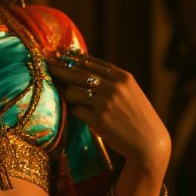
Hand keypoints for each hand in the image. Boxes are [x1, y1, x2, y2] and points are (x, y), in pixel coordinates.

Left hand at [47, 51, 170, 178]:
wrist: (149, 142)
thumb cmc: (138, 117)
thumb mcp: (130, 92)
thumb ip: (112, 81)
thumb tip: (84, 69)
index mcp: (122, 77)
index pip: (91, 62)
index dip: (72, 58)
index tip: (58, 54)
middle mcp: (114, 87)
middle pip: (77, 73)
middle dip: (59, 68)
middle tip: (46, 65)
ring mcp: (106, 102)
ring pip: (72, 91)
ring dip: (68, 95)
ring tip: (71, 99)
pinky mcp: (99, 119)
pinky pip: (76, 110)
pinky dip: (76, 112)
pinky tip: (82, 115)